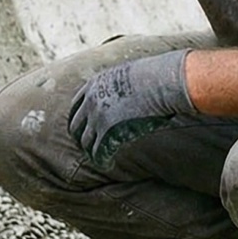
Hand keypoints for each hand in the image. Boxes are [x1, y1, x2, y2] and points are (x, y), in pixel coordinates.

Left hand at [67, 50, 192, 168]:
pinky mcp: (108, 133)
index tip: (83, 127)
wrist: (162, 82)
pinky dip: (102, 160)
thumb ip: (122, 84)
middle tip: (88, 146)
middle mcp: (91, 101)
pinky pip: (98, 152)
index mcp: (94, 85)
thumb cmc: (156, 76)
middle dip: (80, 137)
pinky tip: (108, 164)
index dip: (79, 118)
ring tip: (100, 158)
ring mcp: (97, 117)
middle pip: (75, 126)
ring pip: (85, 142)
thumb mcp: (129, 74)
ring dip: (91, 151)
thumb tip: (133, 90)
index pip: (76, 105)